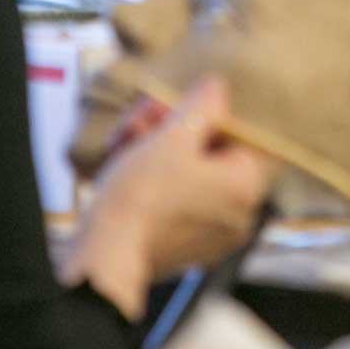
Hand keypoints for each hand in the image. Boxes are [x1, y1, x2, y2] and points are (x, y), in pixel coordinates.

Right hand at [64, 76, 272, 318]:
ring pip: (189, 173)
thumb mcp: (173, 136)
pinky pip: (178, 200)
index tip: (172, 108)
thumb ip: (204, 105)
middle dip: (172, 129)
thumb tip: (218, 88)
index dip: (204, 114)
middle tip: (142, 118)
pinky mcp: (184, 247)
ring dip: (157, 149)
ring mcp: (212, 234)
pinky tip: (125, 161)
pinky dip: (155, 180)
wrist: (102, 260)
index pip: (238, 134)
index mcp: (247, 187)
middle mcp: (239, 214)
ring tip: (125, 138)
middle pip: (210, 152)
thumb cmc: (142, 196)